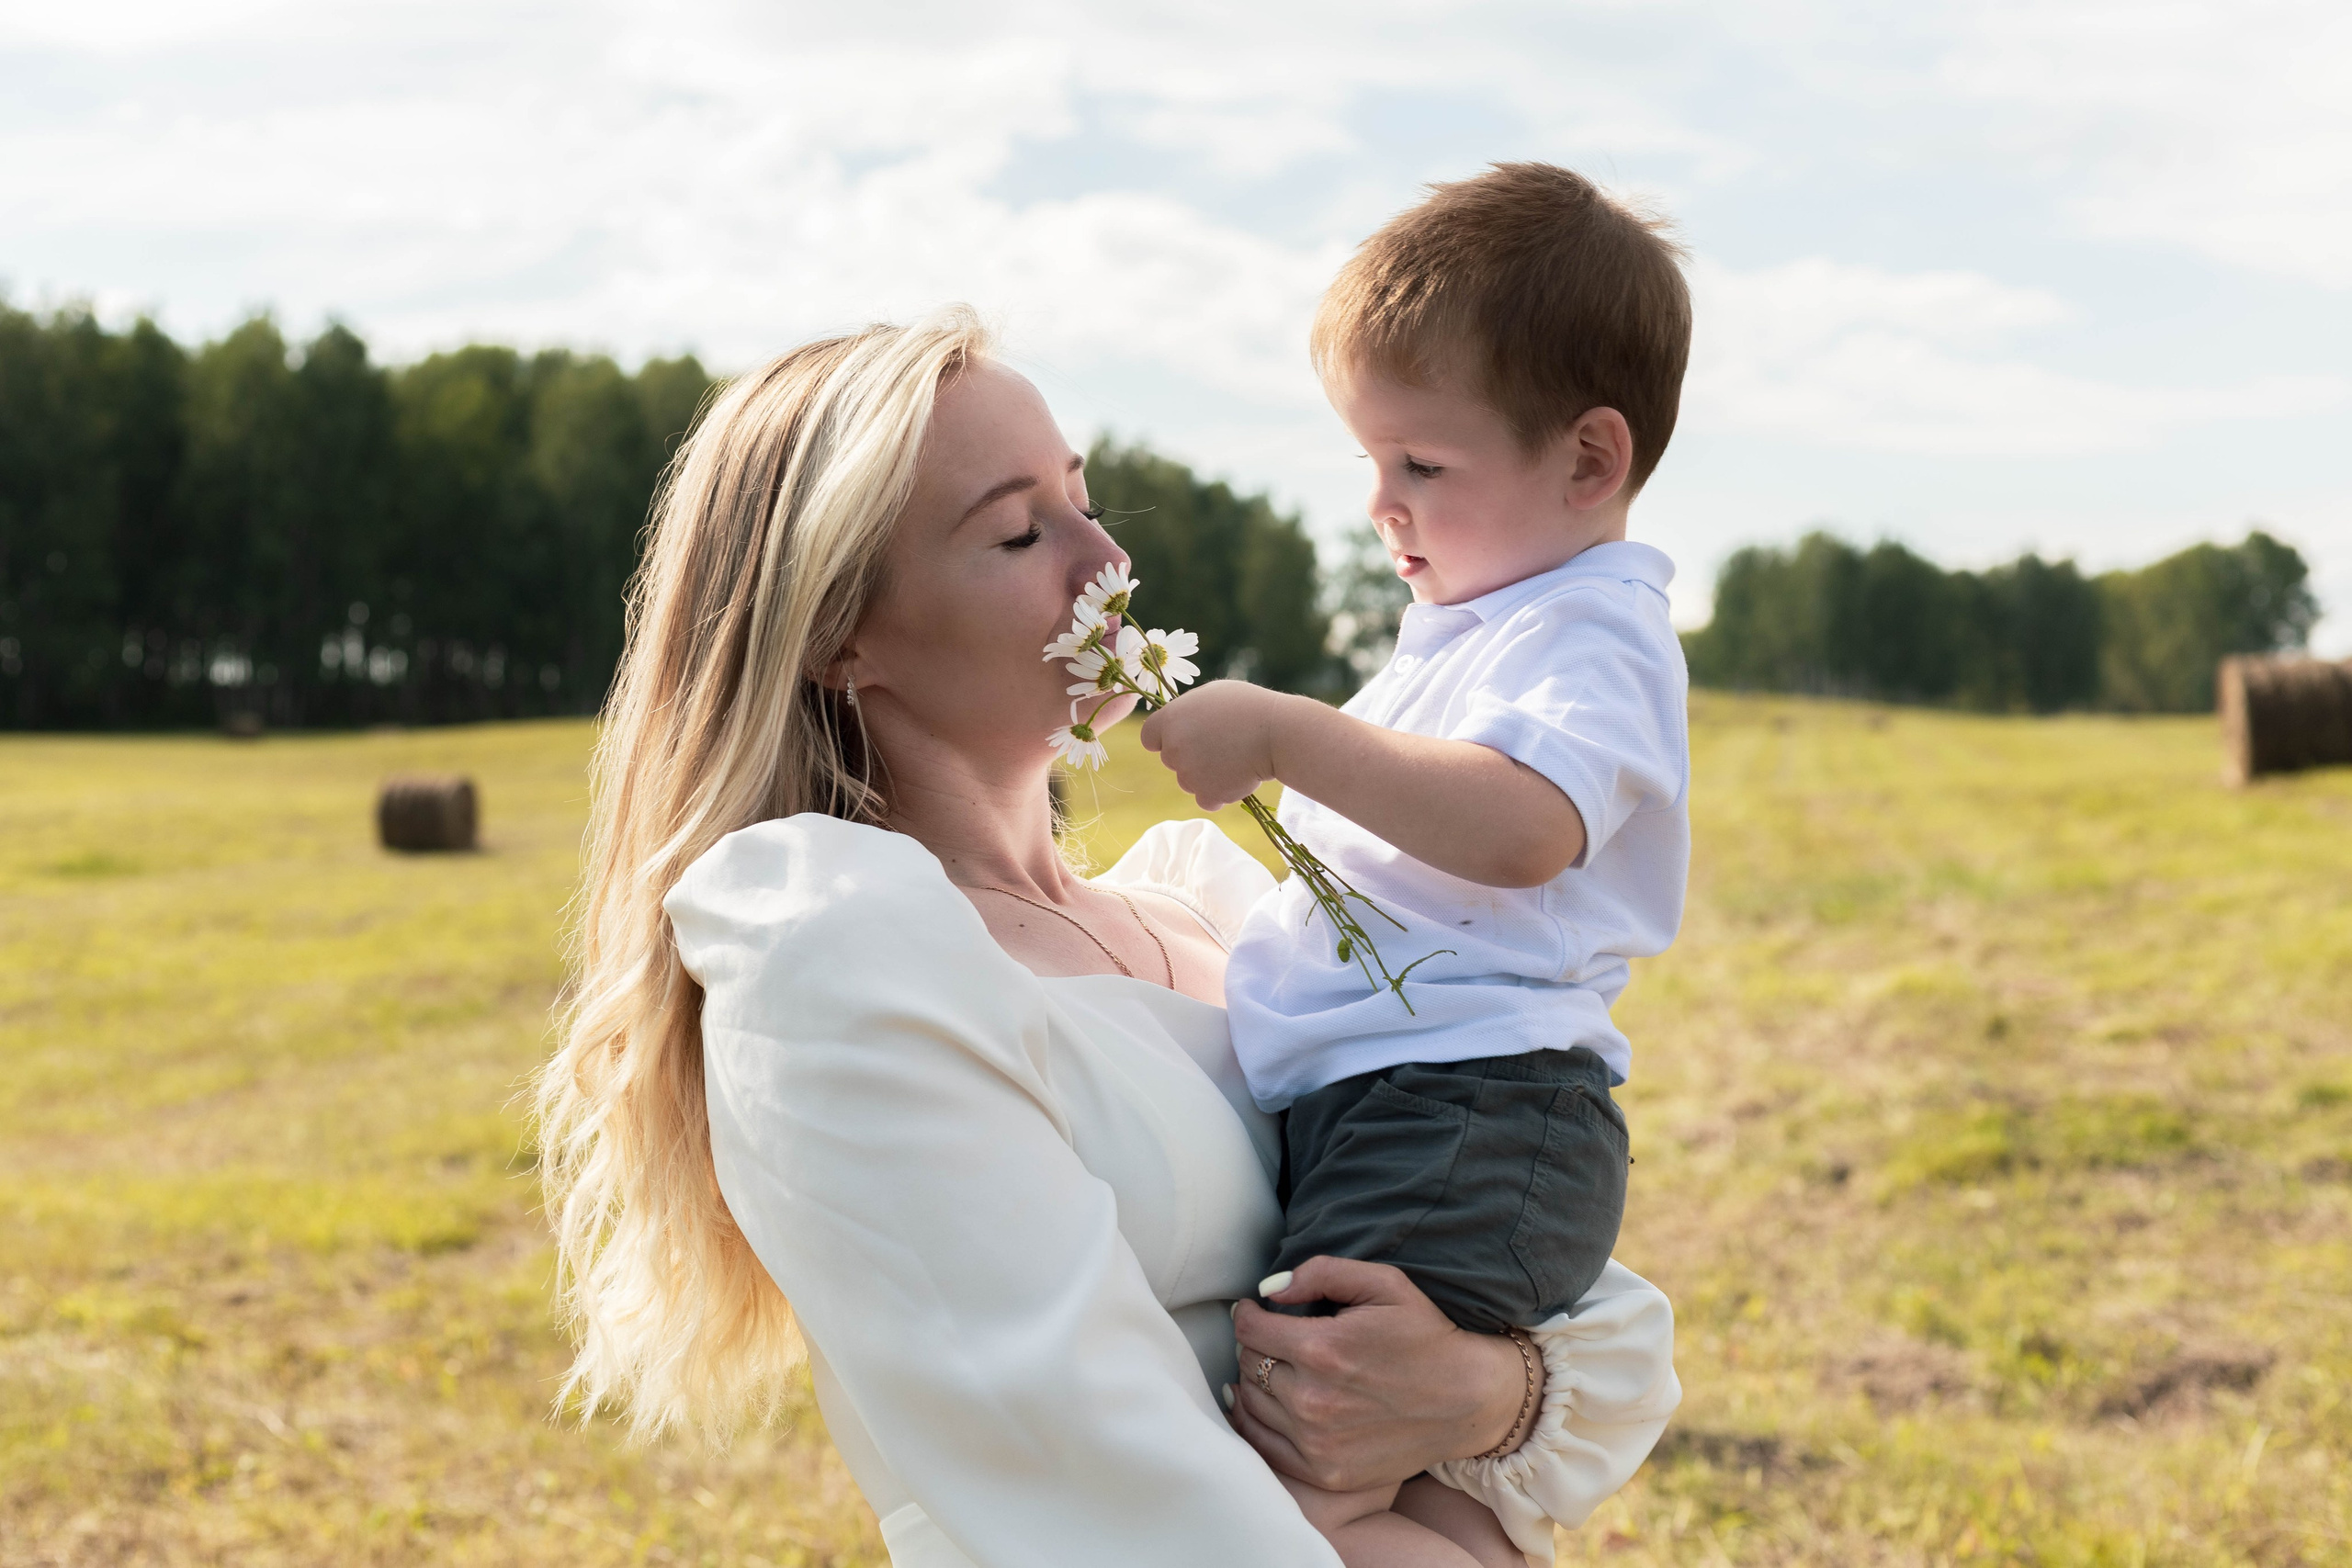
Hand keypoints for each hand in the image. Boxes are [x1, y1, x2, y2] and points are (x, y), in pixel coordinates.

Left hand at [1137, 681, 1291, 810]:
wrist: (1276, 733)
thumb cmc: (1248, 706)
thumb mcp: (1211, 694)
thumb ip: (1187, 710)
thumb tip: (1180, 721)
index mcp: (1170, 720)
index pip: (1150, 737)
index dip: (1165, 738)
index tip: (1185, 737)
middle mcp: (1173, 748)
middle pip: (1171, 760)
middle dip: (1189, 756)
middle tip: (1219, 746)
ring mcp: (1189, 774)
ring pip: (1188, 781)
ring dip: (1205, 775)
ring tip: (1233, 759)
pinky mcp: (1207, 795)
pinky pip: (1206, 799)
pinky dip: (1220, 793)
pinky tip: (1237, 776)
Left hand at [1225, 1257, 1539, 1492]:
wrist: (1468, 1401)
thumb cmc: (1426, 1336)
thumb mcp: (1384, 1283)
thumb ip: (1321, 1273)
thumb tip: (1268, 1289)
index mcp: (1322, 1349)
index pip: (1249, 1330)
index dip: (1247, 1314)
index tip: (1254, 1311)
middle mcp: (1312, 1400)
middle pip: (1247, 1365)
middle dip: (1256, 1345)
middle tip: (1273, 1338)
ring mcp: (1317, 1442)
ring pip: (1250, 1403)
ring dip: (1255, 1382)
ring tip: (1275, 1368)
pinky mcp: (1325, 1471)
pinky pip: (1263, 1446)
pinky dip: (1257, 1422)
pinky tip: (1269, 1404)